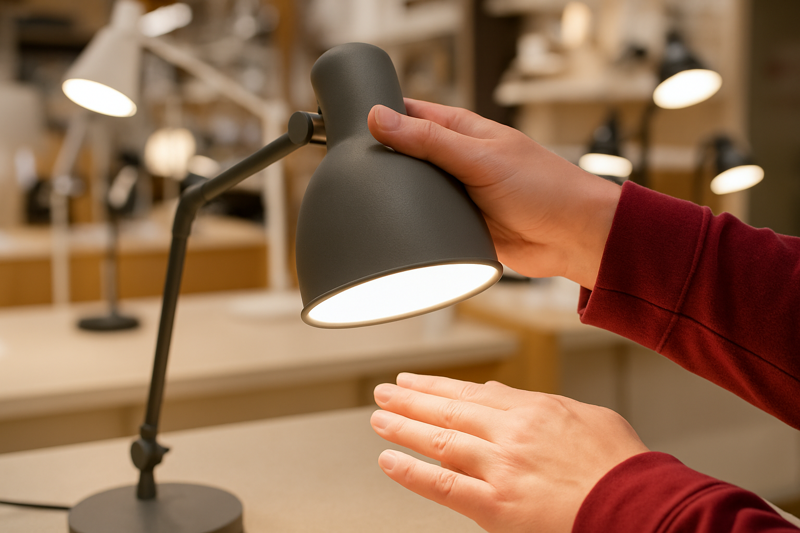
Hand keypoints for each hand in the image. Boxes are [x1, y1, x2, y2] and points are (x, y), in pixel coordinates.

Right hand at [368, 99, 620, 289]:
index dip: (381, 115)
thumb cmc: (542, 187)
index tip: (349, 123)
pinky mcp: (461, 225)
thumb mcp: (480, 158)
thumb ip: (429, 141)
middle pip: (405, 155)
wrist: (572, 237)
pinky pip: (428, 221)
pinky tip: (394, 229)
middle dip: (381, 161)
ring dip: (395, 196)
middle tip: (348, 170)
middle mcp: (456, 160)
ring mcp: (457, 193)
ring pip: (413, 191)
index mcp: (461, 131)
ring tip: (364, 201)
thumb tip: (380, 118)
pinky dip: (413, 224)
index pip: (410, 114)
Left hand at [370, 373, 647, 532]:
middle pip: (449, 408)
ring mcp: (500, 467)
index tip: (415, 382)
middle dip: (411, 399)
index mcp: (533, 409)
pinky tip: (389, 460)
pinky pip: (443, 485)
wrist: (640, 506)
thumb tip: (501, 391)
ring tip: (379, 417)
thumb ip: (538, 402)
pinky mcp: (496, 505)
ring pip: (440, 439)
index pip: (471, 393)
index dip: (437, 386)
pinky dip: (412, 472)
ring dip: (404, 426)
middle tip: (385, 391)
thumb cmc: (620, 467)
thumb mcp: (584, 415)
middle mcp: (510, 433)